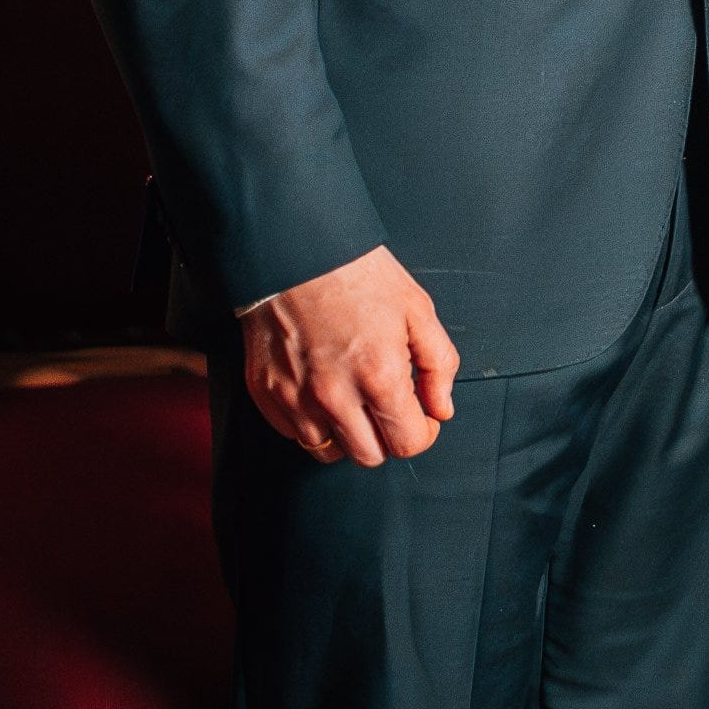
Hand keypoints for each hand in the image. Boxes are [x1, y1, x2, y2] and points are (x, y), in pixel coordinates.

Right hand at [239, 244, 456, 467]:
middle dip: (387, 436)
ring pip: (330, 452)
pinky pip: (295, 434)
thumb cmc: (358, 275)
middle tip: (388, 405)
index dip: (423, 432)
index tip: (421, 415)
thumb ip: (438, 364)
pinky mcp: (266, 395)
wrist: (295, 253)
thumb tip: (441, 408)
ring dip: (348, 434)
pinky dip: (313, 422)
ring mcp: (295, 399)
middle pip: (370, 456)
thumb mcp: (417, 309)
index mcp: (379, 375)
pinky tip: (322, 390)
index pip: (408, 443)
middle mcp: (334, 396)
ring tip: (354, 397)